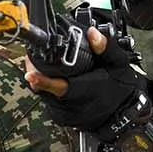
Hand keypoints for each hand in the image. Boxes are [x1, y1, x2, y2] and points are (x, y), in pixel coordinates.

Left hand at [24, 27, 144, 137]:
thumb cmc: (120, 89)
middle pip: (46, 90)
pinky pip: (48, 101)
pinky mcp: (61, 119)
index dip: (44, 81)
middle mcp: (75, 106)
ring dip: (41, 81)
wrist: (122, 114)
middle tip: (31, 58)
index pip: (62, 88)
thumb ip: (105, 47)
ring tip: (42, 67)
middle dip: (37, 73)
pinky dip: (47, 90)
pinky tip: (52, 81)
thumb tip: (92, 33)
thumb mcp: (118, 64)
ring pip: (44, 96)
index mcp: (89, 92)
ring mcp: (67, 115)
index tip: (30, 73)